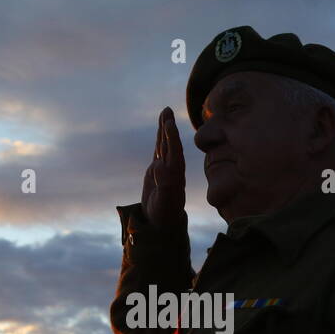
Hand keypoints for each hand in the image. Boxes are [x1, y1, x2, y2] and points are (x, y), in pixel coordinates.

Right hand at [141, 106, 185, 230]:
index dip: (172, 139)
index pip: (175, 153)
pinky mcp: (158, 168)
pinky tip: (162, 125)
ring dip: (165, 128)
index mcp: (176, 175)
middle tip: (168, 111)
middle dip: (169, 128)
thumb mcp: (164, 202)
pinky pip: (160, 148)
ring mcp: (166, 166)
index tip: (169, 125)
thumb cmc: (164, 214)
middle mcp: (173, 168)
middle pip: (171, 144)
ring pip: (165, 143)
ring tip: (166, 111)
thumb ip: (164, 185)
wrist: (162, 221)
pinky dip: (160, 136)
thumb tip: (160, 166)